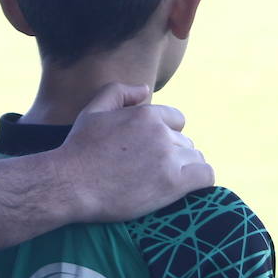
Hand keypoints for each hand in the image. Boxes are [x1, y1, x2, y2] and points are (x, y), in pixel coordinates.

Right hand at [51, 82, 213, 223]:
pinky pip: (205, 176)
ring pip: (195, 159)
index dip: (165, 135)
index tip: (151, 151)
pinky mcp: (173, 184)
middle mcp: (161, 133)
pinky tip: (186, 188)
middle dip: (172, 154)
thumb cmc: (79, 149)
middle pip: (185, 142)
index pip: (176, 120)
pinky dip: (200, 181)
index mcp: (145, 114)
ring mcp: (169, 158)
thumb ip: (119, 92)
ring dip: (184, 169)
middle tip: (150, 171)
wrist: (71, 184)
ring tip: (163, 182)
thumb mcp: (92, 111)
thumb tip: (145, 89)